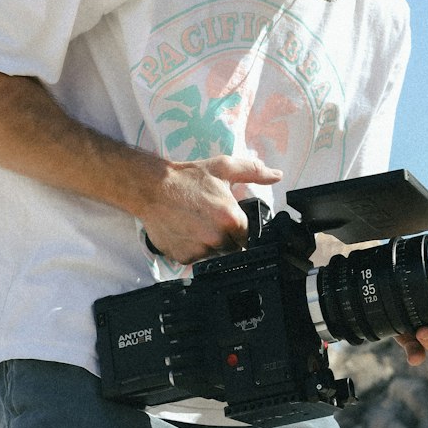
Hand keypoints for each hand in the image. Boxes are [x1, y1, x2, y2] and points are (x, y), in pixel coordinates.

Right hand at [139, 153, 282, 264]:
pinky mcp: (183, 257)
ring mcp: (199, 250)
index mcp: (231, 219)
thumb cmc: (187, 178)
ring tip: (196, 224)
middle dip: (226, 237)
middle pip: (232, 248)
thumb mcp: (223, 168)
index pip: (248, 236)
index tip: (229, 220)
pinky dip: (192, 249)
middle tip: (210, 219)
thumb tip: (276, 175)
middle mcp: (217, 238)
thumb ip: (253, 171)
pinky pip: (195, 259)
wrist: (151, 188)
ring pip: (214, 255)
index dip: (240, 228)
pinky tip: (185, 232)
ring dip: (210, 245)